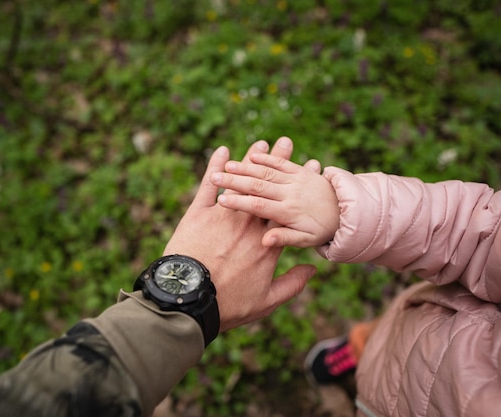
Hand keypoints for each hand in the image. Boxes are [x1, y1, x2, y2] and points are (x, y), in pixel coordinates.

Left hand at [164, 138, 316, 331]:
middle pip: (267, 189)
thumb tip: (312, 270)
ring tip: (262, 141)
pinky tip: (222, 151)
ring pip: (241, 183)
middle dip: (278, 164)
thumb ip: (292, 284)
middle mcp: (248, 226)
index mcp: (267, 245)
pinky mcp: (198, 214)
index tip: (307, 174)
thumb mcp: (266, 302)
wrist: (189, 300)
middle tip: (287, 142)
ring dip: (251, 161)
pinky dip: (215, 167)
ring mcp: (223, 216)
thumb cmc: (228, 305)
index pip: (286, 211)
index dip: (297, 190)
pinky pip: (208, 186)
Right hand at [209, 150, 339, 247]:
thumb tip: (266, 242)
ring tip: (229, 165)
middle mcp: (290, 194)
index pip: (259, 207)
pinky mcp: (300, 172)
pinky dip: (268, 158)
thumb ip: (284, 239)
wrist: (348, 212)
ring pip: (267, 171)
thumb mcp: (305, 240)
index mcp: (288, 213)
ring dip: (247, 167)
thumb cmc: (322, 231)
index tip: (221, 201)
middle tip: (216, 177)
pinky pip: (282, 163)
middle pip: (258, 185)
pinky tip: (254, 154)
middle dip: (235, 181)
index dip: (240, 203)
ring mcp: (295, 181)